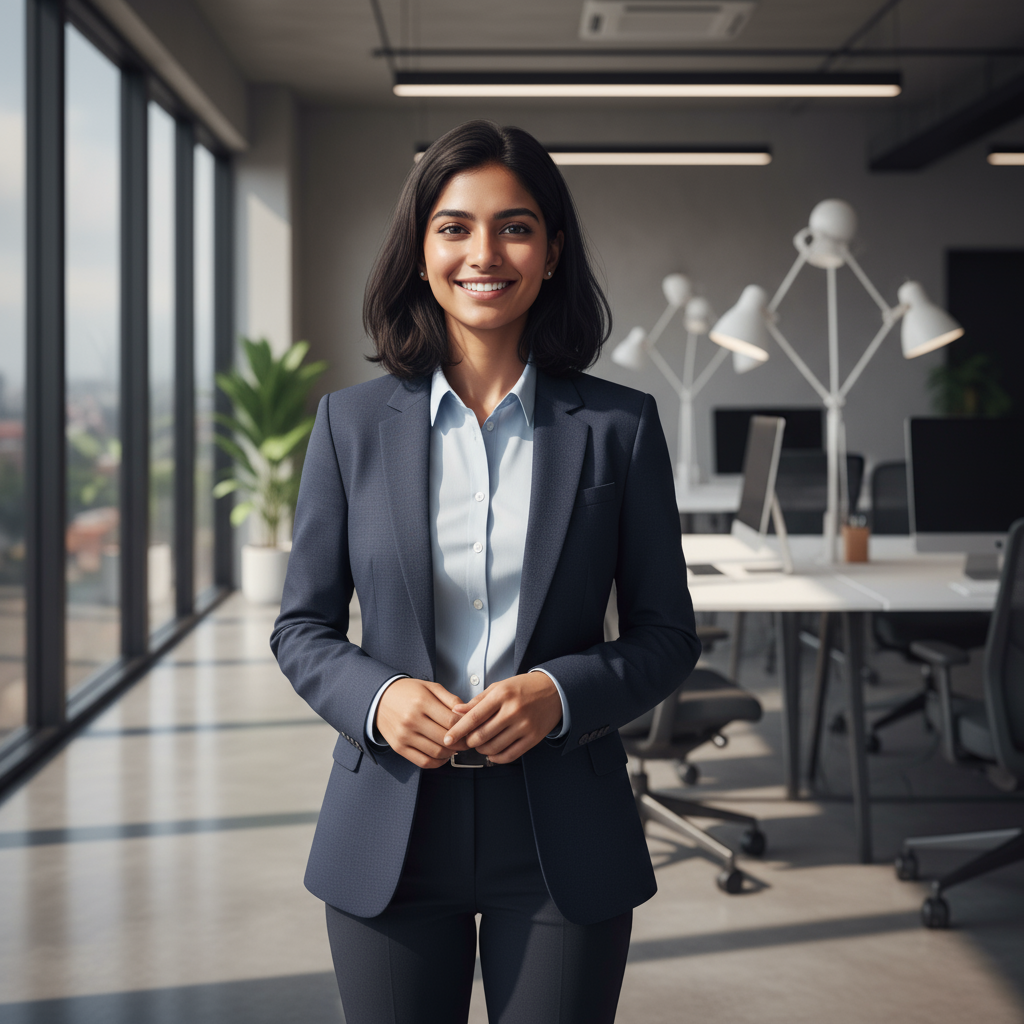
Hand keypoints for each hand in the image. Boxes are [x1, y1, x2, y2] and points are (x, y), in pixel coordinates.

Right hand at [376, 678, 468, 768]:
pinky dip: (437, 762)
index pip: (451, 721)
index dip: (465, 727)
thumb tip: (466, 714)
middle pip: (445, 739)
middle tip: (468, 740)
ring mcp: (404, 736)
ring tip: (456, 747)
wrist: (380, 698)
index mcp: (421, 702)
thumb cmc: (408, 692)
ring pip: (436, 752)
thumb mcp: (430, 687)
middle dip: (462, 742)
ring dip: (451, 753)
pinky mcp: (399, 748)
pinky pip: (423, 762)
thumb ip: (451, 699)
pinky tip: (443, 755)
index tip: (471, 728)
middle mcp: (411, 720)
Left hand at [442, 672, 562, 763]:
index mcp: (502, 694)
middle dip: (469, 741)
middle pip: (482, 735)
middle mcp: (514, 710)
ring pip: (494, 747)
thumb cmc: (523, 688)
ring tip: (480, 743)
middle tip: (466, 740)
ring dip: (481, 749)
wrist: (554, 691)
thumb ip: (477, 701)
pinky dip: (496, 757)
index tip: (448, 738)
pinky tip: (492, 752)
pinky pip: (509, 755)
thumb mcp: (499, 687)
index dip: (458, 730)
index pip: (474, 716)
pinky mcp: (533, 738)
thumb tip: (456, 711)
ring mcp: (525, 726)